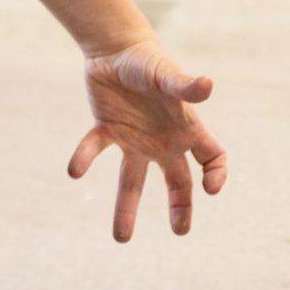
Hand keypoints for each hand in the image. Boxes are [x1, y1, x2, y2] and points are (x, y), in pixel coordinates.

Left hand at [68, 38, 229, 241]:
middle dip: (180, 206)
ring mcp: (134, 139)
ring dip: (126, 208)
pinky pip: (95, 148)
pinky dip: (84, 158)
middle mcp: (163, 141)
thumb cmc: (148, 61)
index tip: (210, 188)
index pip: (212, 158)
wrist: (115, 50)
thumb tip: (207, 85)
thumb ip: (184, 84)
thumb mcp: (166, 73)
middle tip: (180, 231)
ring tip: (121, 239)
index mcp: (187, 129)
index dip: (216, 173)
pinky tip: (73, 172)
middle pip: (177, 181)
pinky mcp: (106, 130)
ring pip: (132, 181)